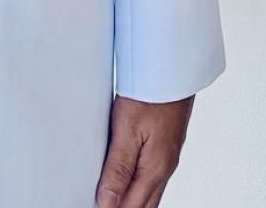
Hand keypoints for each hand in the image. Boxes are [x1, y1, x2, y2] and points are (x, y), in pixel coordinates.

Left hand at [95, 93, 194, 207]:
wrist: (172, 71)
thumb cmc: (150, 95)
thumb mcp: (127, 130)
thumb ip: (118, 168)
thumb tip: (107, 202)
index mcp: (154, 169)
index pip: (131, 207)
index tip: (93, 205)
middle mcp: (164, 169)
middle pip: (143, 205)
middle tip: (99, 204)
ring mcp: (167, 159)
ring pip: (149, 194)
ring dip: (130, 201)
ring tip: (108, 198)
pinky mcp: (165, 147)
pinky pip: (152, 179)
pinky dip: (138, 187)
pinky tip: (126, 182)